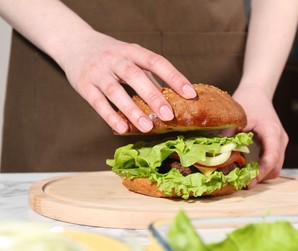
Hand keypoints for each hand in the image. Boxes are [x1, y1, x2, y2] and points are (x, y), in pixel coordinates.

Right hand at [58, 30, 195, 133]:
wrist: (74, 43)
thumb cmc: (111, 55)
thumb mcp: (131, 58)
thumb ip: (149, 76)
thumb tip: (172, 98)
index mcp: (132, 51)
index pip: (156, 61)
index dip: (174, 77)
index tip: (190, 93)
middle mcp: (115, 59)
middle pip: (135, 76)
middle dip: (153, 96)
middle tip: (168, 115)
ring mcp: (98, 71)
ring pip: (115, 91)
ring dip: (132, 110)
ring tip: (147, 127)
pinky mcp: (84, 85)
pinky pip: (97, 102)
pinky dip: (110, 115)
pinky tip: (122, 128)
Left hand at [222, 86, 287, 185]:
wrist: (257, 92)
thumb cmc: (247, 101)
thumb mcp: (236, 117)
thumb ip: (228, 135)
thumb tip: (217, 156)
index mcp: (272, 131)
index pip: (271, 158)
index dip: (261, 173)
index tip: (248, 183)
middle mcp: (280, 139)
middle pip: (276, 167)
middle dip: (260, 177)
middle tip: (241, 183)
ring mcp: (280, 142)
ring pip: (275, 167)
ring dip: (261, 174)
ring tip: (242, 177)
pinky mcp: (276, 144)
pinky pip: (272, 161)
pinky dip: (262, 168)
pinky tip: (247, 168)